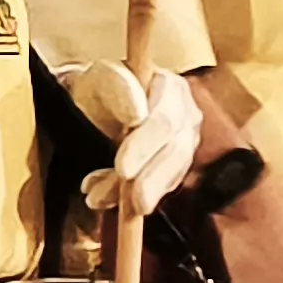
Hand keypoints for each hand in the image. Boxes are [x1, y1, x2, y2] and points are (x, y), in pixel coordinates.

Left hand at [59, 62, 199, 218]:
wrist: (97, 99)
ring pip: (172, 173)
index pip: (164, 121)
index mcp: (170, 86)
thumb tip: (137, 115)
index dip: (145, 147)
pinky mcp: (176, 163)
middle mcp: (186, 113)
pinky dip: (134, 197)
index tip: (122, 170)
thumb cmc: (98, 86)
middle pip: (177, 151)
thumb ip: (118, 89)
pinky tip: (104, 198)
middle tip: (130, 203)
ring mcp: (185, 139)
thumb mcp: (99, 79)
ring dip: (140, 193)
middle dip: (151, 180)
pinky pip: (163, 186)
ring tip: (101, 200)